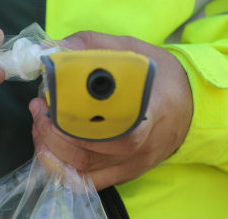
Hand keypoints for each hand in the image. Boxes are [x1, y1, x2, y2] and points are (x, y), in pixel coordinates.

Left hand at [30, 31, 192, 190]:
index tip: (49, 100)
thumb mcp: (130, 50)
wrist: (188, 104)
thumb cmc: (158, 76)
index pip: (115, 126)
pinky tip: (50, 148)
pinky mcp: (125, 173)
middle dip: (53, 134)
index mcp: (149, 109)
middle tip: (38, 109)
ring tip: (40, 126)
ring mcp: (133, 164)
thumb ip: (91, 46)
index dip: (74, 120)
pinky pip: (89, 181)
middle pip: (90, 153)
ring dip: (52, 150)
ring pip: (84, 170)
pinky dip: (62, 169)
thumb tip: (51, 48)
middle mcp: (142, 145)